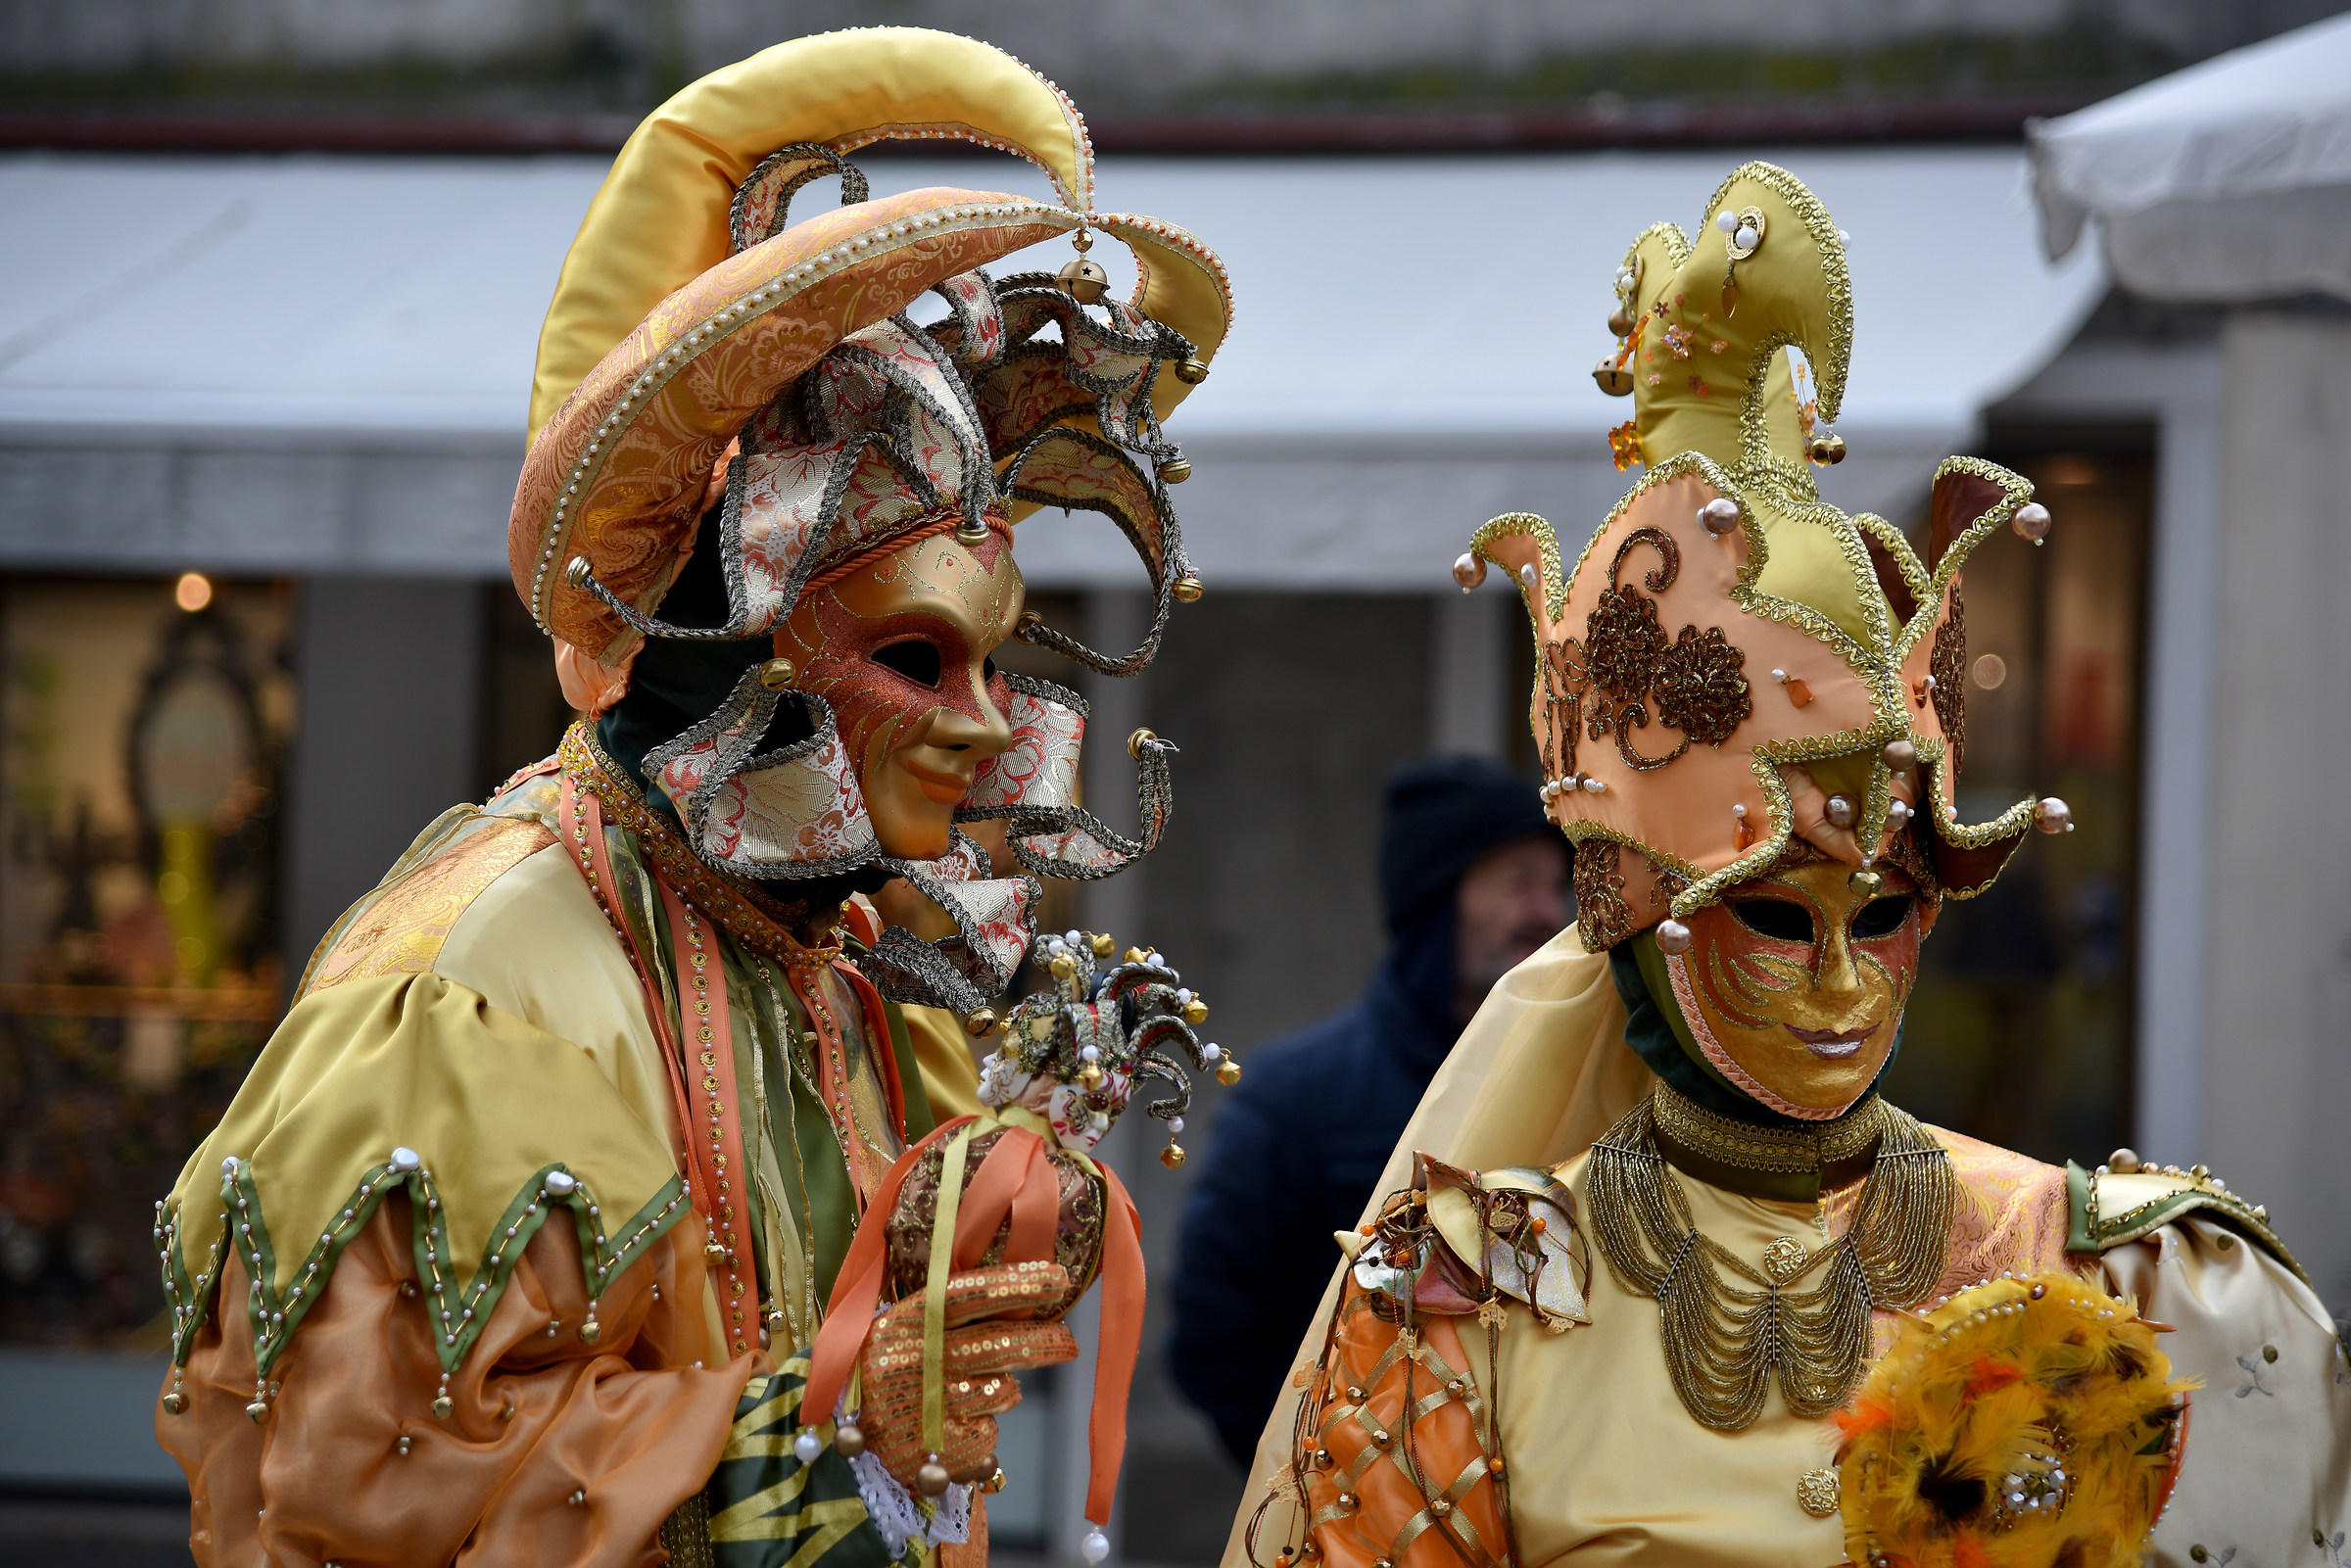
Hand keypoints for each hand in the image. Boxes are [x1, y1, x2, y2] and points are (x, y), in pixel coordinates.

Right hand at [857, 1259, 1077, 1489]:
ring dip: (1004, 1389)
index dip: (1016, 1284)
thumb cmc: (892, 1362)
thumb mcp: (907, 1326)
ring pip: (1002, 1391)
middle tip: (1070, 1342)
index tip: (1058, 1277)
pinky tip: (957, 1422)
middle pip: (997, 1344)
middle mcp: (915, 1362)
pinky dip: (983, 1427)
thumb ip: (954, 1312)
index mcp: (907, 1321)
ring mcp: (925, 1409)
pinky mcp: (934, 1452)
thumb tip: (1027, 1296)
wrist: (839, 1422)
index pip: (968, 1295)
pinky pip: (989, 1433)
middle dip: (1045, 1341)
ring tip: (979, 1386)